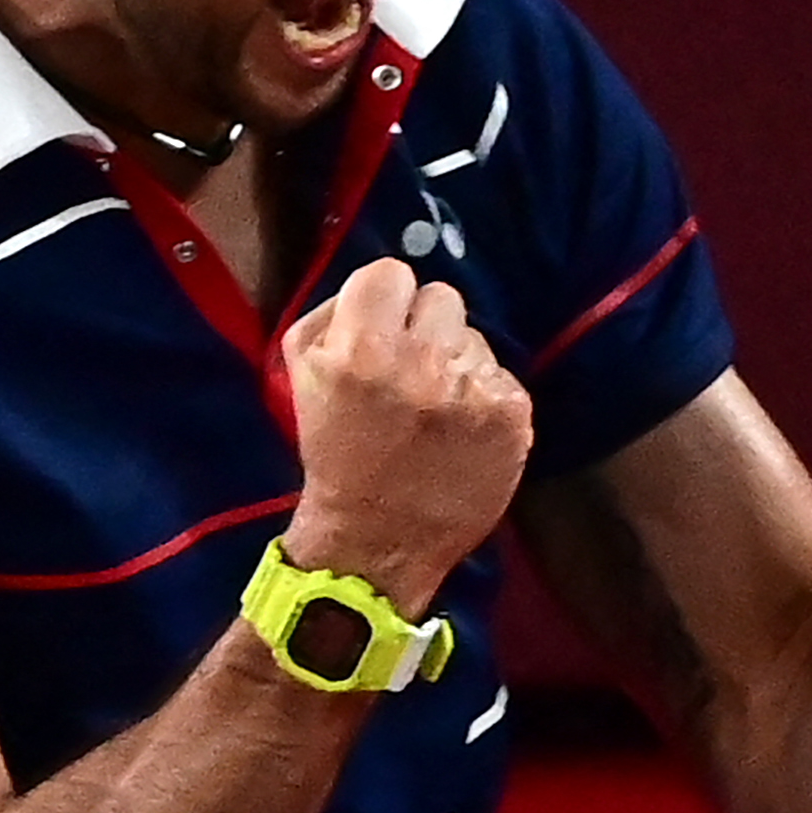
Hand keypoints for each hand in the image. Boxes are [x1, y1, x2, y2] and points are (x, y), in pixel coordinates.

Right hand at [277, 259, 532, 613]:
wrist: (375, 539)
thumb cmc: (335, 452)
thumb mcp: (301, 373)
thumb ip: (332, 313)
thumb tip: (380, 285)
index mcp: (360, 348)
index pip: (393, 273)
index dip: (386, 301)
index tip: (383, 330)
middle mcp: (420, 363)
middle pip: (442, 297)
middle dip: (425, 328)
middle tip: (411, 370)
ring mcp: (471, 390)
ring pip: (474, 339)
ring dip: (455, 364)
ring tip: (436, 410)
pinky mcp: (511, 419)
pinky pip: (501, 378)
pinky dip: (483, 400)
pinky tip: (462, 432)